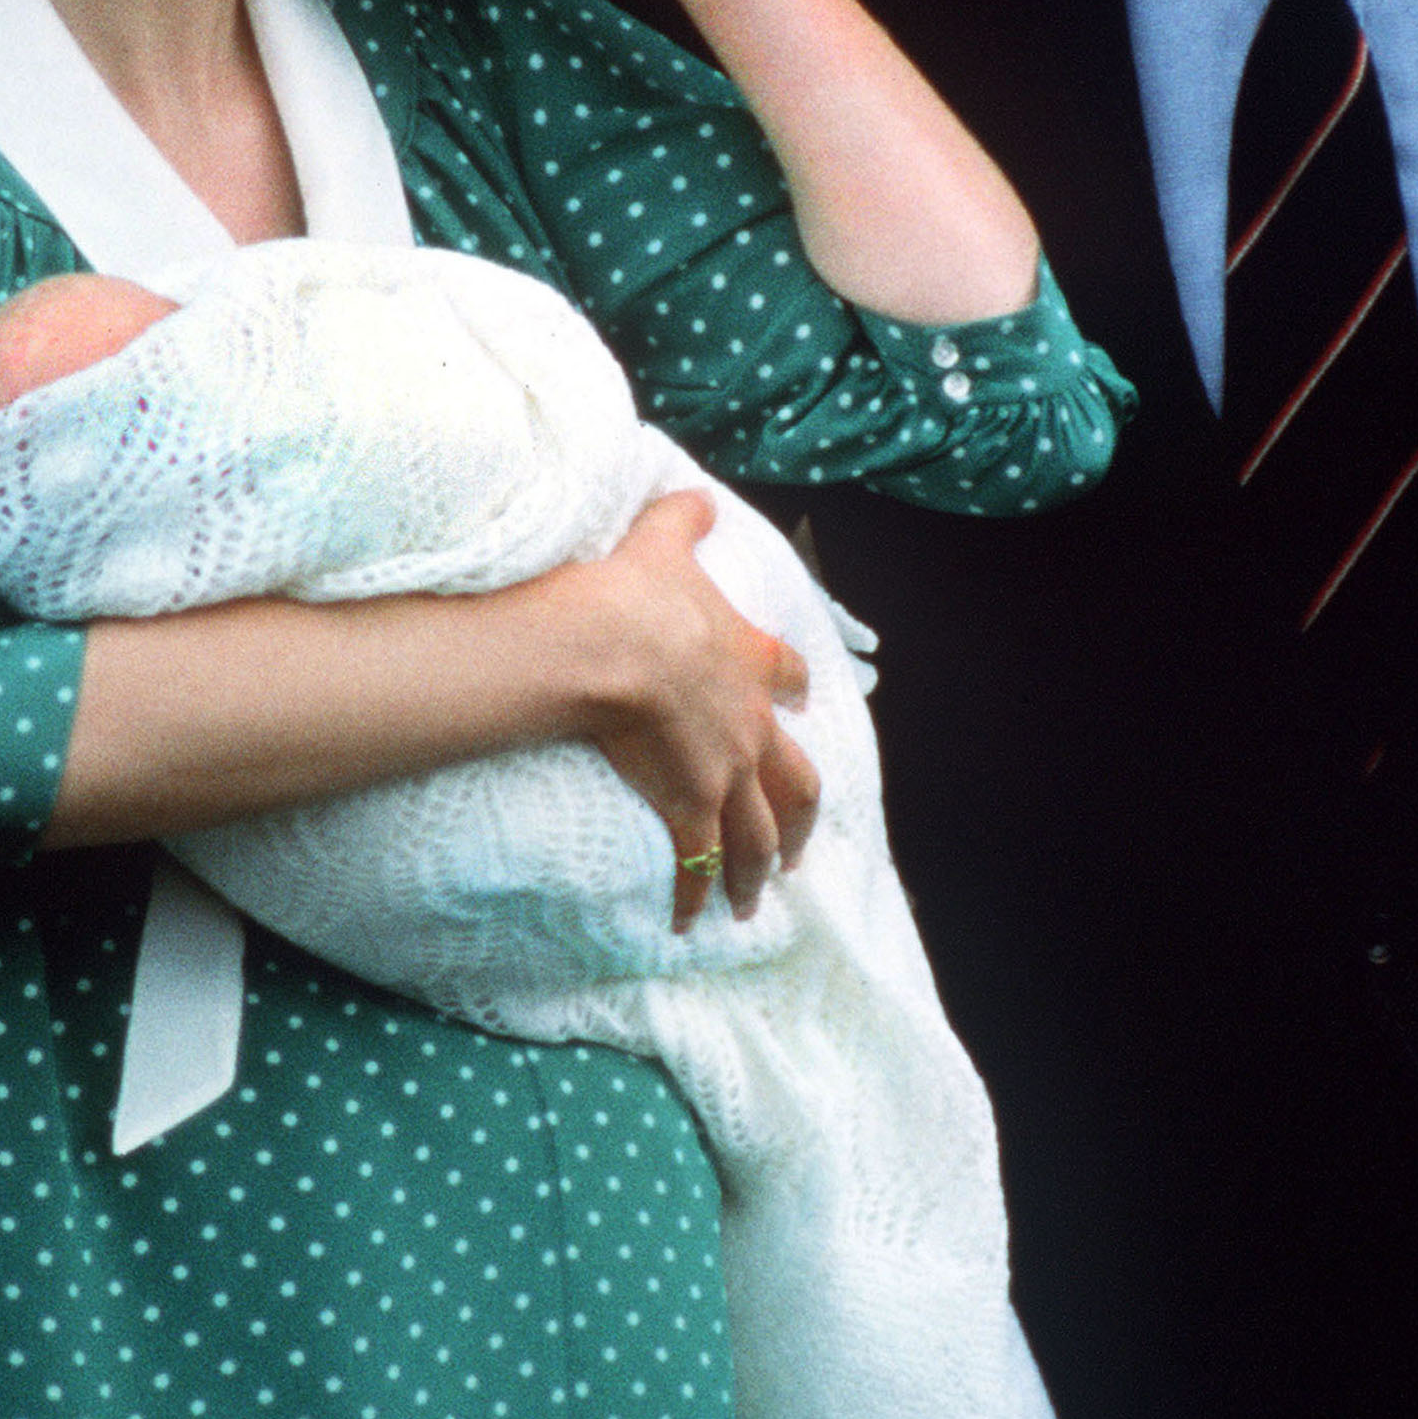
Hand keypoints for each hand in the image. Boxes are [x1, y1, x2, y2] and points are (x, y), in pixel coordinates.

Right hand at [549, 491, 819, 928]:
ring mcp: (725, 769)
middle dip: (800, 818)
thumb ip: (683, 521)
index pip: (789, 677)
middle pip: (797, 781)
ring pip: (758, 832)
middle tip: (798, 847)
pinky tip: (690, 922)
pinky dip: (695, 895)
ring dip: (757, 869)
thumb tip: (696, 496)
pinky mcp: (690, 803)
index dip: (797, 689)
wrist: (613, 646)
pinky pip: (699, 861)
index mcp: (749, 660)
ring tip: (753, 902)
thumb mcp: (663, 544)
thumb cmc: (635, 594)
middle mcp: (751, 724)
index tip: (804, 700)